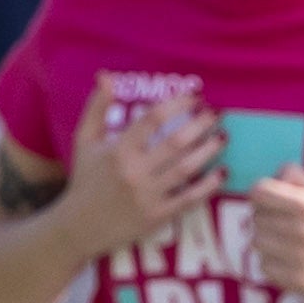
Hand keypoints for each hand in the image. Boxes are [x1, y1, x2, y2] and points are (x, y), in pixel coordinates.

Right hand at [63, 85, 224, 263]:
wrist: (80, 226)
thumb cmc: (85, 178)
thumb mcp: (84, 140)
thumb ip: (96, 107)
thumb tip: (106, 76)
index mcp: (118, 150)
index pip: (153, 120)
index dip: (177, 105)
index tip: (195, 97)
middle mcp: (134, 171)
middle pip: (175, 143)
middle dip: (200, 125)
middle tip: (217, 113)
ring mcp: (148, 195)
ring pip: (186, 169)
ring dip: (209, 151)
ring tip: (223, 137)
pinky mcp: (158, 216)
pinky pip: (189, 198)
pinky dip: (208, 186)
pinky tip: (222, 173)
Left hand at [241, 160, 303, 302]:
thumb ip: (294, 175)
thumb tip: (270, 179)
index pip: (258, 192)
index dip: (261, 196)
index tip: (269, 203)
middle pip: (256, 217)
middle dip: (267, 219)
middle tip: (285, 226)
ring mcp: (298, 258)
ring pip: (256, 242)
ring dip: (268, 242)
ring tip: (288, 244)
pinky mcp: (293, 280)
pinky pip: (263, 265)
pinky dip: (273, 263)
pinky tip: (291, 262)